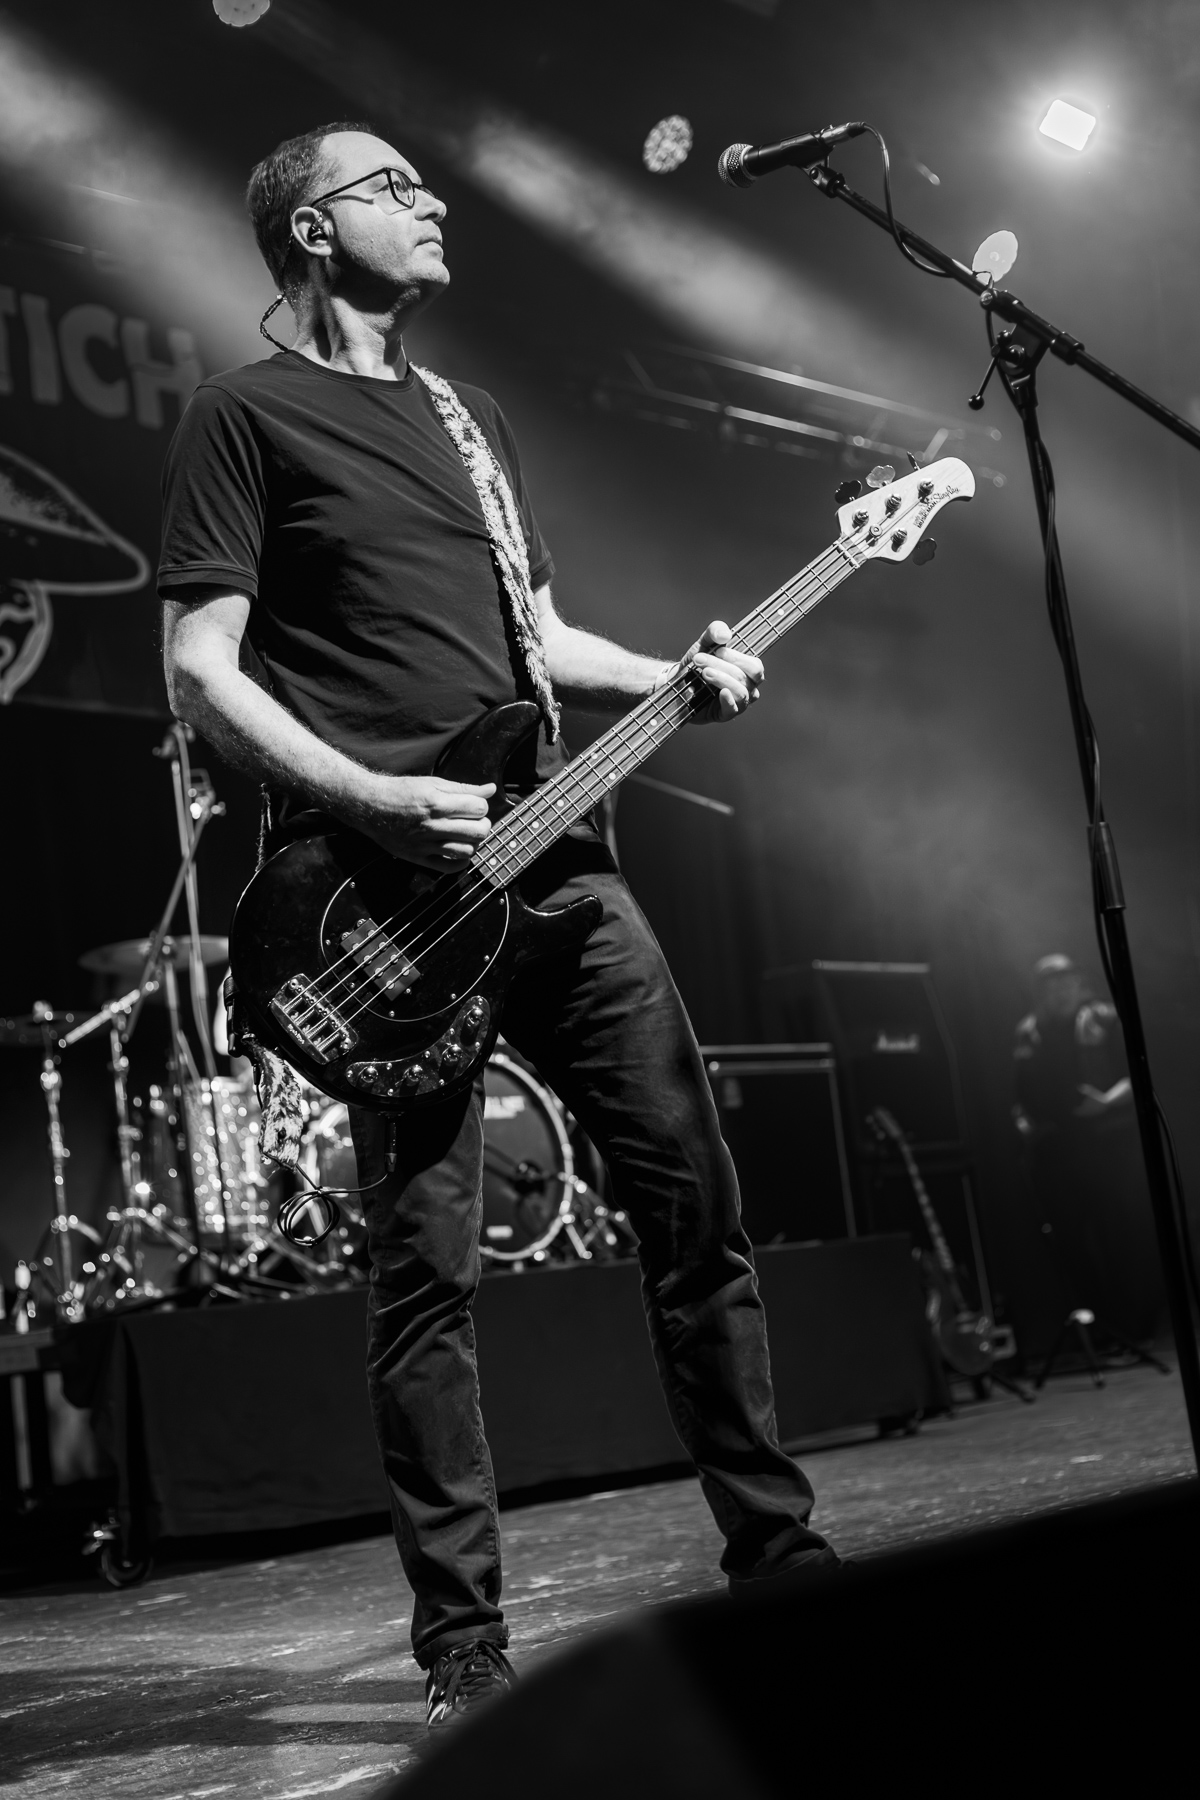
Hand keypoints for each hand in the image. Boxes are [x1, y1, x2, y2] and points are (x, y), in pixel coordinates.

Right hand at [354, 773, 495, 869]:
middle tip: (474, 822)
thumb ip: (464, 788)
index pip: (479, 808)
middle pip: (478, 831)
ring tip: (466, 836)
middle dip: (482, 825)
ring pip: (467, 851)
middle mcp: (433, 825)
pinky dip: (461, 861)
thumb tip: (490, 789)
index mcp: (438, 803)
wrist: (371, 807)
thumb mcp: (433, 783)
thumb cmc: (401, 792)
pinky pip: (449, 867)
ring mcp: (426, 844)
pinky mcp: (419, 858)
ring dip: (473, 843)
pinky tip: (458, 851)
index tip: (473, 806)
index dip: (481, 806)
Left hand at [664, 621, 763, 724]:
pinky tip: (720, 692)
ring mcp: (738, 702)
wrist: (677, 682)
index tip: (715, 649)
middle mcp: (748, 687)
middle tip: (699, 659)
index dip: (737, 658)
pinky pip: (734, 709)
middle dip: (722, 666)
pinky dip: (728, 699)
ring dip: (721, 679)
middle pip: (746, 677)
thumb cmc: (697, 663)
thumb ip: (715, 631)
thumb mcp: (704, 642)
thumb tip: (726, 634)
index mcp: (748, 671)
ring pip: (741, 692)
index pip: (755, 666)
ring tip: (703, 672)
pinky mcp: (725, 714)